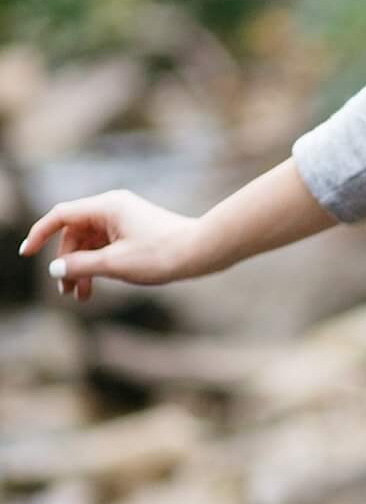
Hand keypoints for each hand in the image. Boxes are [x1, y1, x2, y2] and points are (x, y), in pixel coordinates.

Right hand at [19, 190, 204, 301]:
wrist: (202, 251)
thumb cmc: (161, 254)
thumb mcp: (115, 264)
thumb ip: (81, 265)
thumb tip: (56, 269)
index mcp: (106, 206)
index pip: (61, 215)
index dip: (40, 234)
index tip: (26, 254)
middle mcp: (113, 207)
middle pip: (75, 233)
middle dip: (67, 262)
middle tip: (66, 292)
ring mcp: (124, 218)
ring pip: (90, 242)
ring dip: (82, 267)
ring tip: (81, 296)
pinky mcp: (134, 230)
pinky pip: (106, 246)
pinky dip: (98, 264)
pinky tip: (95, 287)